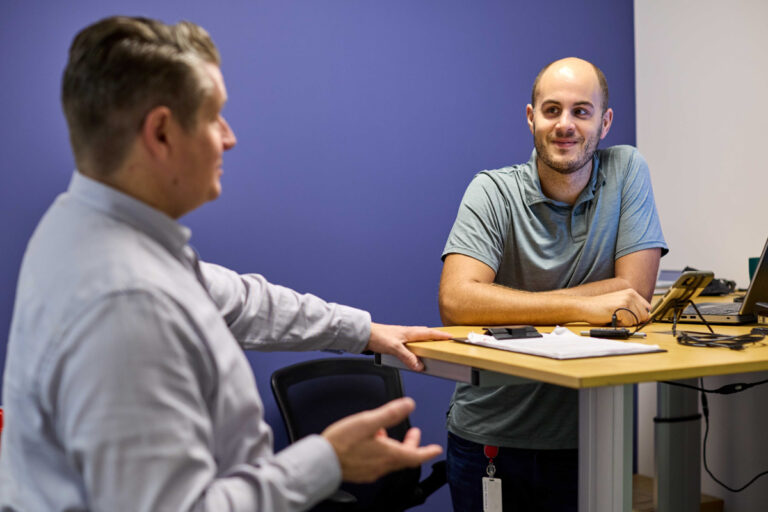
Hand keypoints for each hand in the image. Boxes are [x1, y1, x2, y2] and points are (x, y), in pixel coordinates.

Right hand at [322, 397, 442, 482]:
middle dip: (411, 445)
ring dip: (394, 446)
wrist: (321, 461)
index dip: (427, 451)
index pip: (415, 455)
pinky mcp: (361, 472)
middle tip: (413, 434)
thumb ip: (389, 413)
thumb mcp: (367, 421)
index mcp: (388, 455)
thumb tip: (409, 404)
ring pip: (390, 459)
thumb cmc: (341, 443)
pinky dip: (381, 452)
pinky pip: (377, 462)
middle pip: (404, 457)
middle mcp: (382, 466)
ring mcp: (371, 471)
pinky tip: (371, 442)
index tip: (436, 449)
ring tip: (385, 432)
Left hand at [367, 323, 452, 370]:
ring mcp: (401, 335)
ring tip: (431, 346)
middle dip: (436, 336)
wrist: (364, 334)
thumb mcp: (395, 348)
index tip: (451, 337)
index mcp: (410, 332)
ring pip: (418, 337)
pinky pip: (411, 341)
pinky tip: (413, 350)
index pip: (429, 333)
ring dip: (426, 340)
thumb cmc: (377, 337)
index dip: (441, 336)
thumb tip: (419, 366)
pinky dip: (416, 345)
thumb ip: (408, 357)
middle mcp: (407, 332)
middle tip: (444, 340)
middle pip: (425, 333)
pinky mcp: (396, 339)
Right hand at [582, 288, 650, 325]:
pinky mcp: (622, 307)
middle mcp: (631, 295)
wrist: (585, 306)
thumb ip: (633, 308)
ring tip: (614, 317)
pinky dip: (620, 324)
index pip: (647, 309)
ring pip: (637, 320)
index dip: (639, 317)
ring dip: (626, 323)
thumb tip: (647, 318)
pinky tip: (611, 318)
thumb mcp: (619, 304)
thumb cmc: (600, 308)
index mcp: (632, 292)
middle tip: (618, 316)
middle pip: (644, 316)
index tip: (630, 317)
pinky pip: (629, 323)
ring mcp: (627, 300)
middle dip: (632, 321)